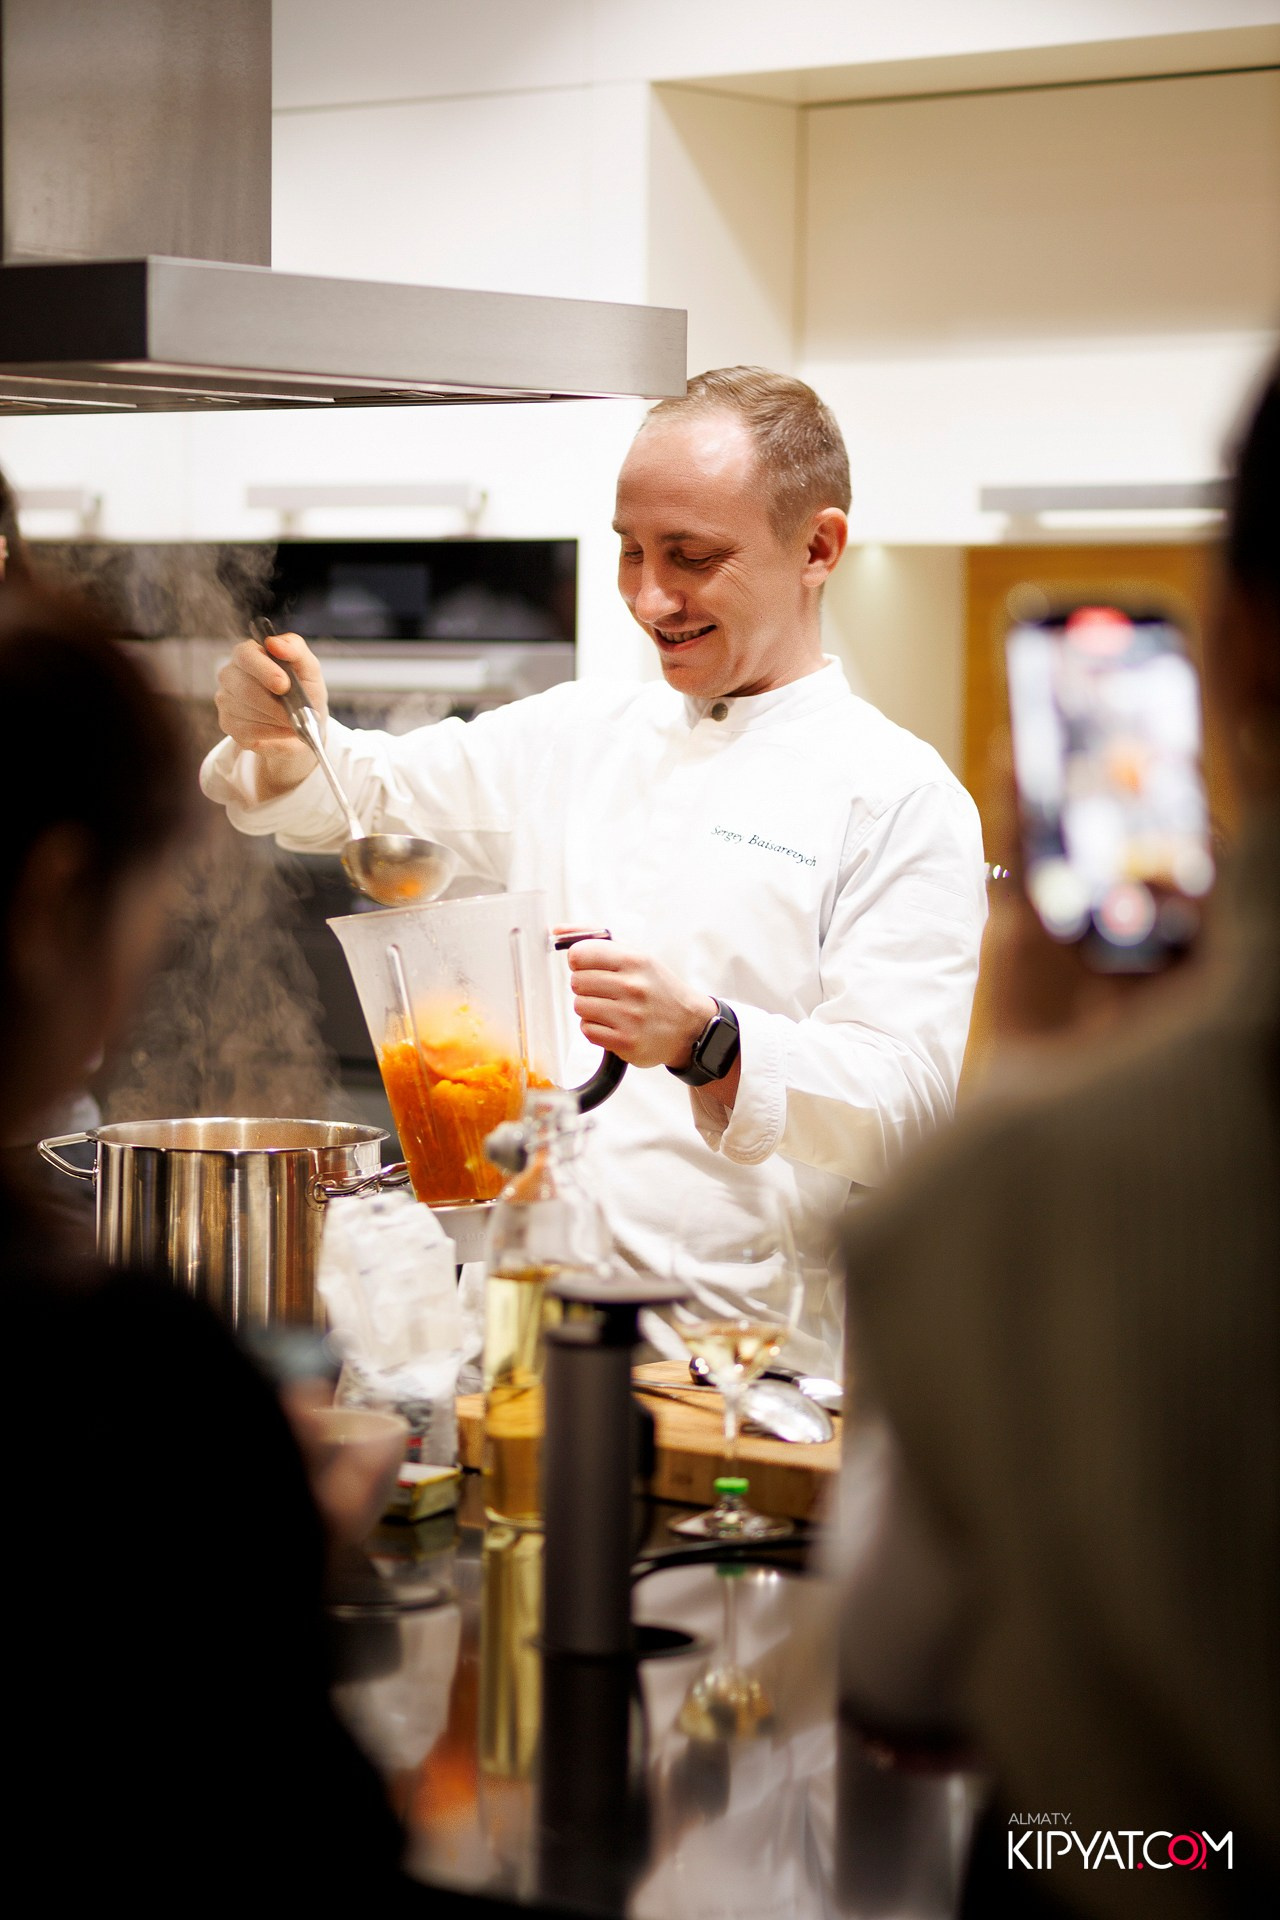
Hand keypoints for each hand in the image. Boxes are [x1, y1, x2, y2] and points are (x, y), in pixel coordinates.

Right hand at [214, 630, 329, 799]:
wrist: (305, 724)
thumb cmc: (305, 690)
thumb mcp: (309, 668)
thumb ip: (295, 649)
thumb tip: (274, 643)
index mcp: (248, 654)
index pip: (245, 655)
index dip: (264, 670)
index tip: (284, 685)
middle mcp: (231, 674)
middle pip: (244, 688)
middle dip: (275, 704)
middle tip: (296, 712)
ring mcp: (225, 699)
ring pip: (246, 711)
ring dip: (276, 719)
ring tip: (292, 720)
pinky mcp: (228, 724)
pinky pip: (247, 730)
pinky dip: (272, 732)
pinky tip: (281, 729)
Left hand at [563, 937, 716, 1070]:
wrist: (689, 1027)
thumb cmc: (657, 988)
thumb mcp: (636, 956)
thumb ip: (596, 939)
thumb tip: (557, 930)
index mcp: (635, 960)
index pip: (579, 954)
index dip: (580, 961)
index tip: (590, 966)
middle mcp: (633, 987)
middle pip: (576, 982)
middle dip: (587, 987)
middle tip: (606, 991)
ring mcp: (629, 1016)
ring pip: (580, 1007)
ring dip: (590, 1009)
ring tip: (612, 1008)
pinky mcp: (625, 1042)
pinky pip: (587, 1030)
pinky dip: (596, 1028)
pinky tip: (615, 1024)